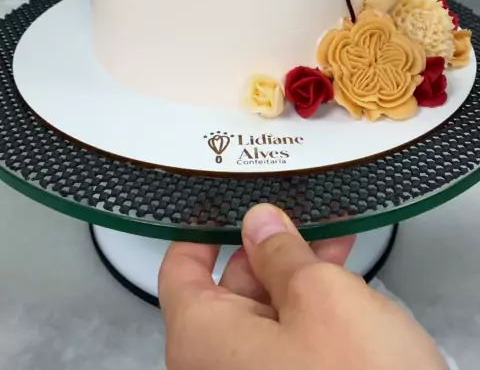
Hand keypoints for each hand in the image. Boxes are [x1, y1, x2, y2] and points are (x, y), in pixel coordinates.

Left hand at [159, 204, 445, 369]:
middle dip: (272, 253)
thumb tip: (261, 224)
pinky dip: (312, 320)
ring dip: (300, 283)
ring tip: (339, 254)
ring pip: (265, 322)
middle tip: (307, 224)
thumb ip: (284, 253)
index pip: (181, 270)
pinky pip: (288, 351)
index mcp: (202, 340)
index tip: (226, 207)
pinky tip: (347, 301)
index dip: (203, 232)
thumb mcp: (322, 297)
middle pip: (229, 294)